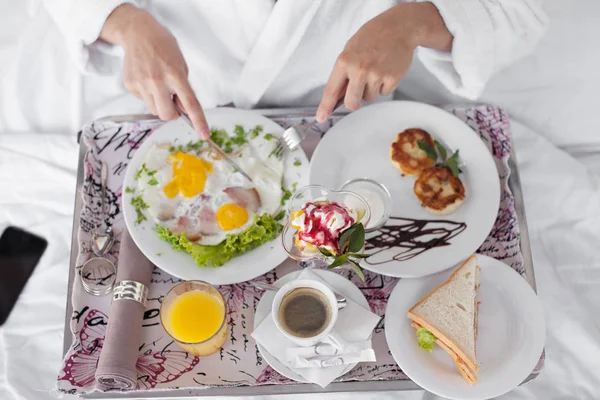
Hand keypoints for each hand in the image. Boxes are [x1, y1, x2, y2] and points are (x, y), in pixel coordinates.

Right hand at [100, 5, 208, 137]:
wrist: (138, 33)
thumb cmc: (164, 48)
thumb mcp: (181, 65)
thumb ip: (184, 89)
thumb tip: (185, 111)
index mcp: (175, 75)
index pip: (190, 104)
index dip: (198, 121)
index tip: (204, 135)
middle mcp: (158, 81)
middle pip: (167, 115)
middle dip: (172, 112)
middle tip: (172, 100)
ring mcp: (142, 84)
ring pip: (154, 110)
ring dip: (159, 103)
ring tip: (158, 84)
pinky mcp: (130, 85)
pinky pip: (143, 101)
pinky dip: (148, 95)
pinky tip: (147, 79)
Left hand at [316, 2, 452, 121]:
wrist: (398, 28)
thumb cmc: (372, 38)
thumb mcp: (350, 50)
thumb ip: (343, 73)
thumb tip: (336, 97)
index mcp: (344, 61)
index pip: (331, 90)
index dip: (325, 107)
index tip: (321, 118)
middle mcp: (359, 69)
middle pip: (351, 103)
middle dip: (354, 101)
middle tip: (359, 88)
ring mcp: (376, 75)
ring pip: (369, 99)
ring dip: (371, 89)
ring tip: (376, 70)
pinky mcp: (392, 79)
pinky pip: (384, 93)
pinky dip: (384, 85)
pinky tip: (386, 69)